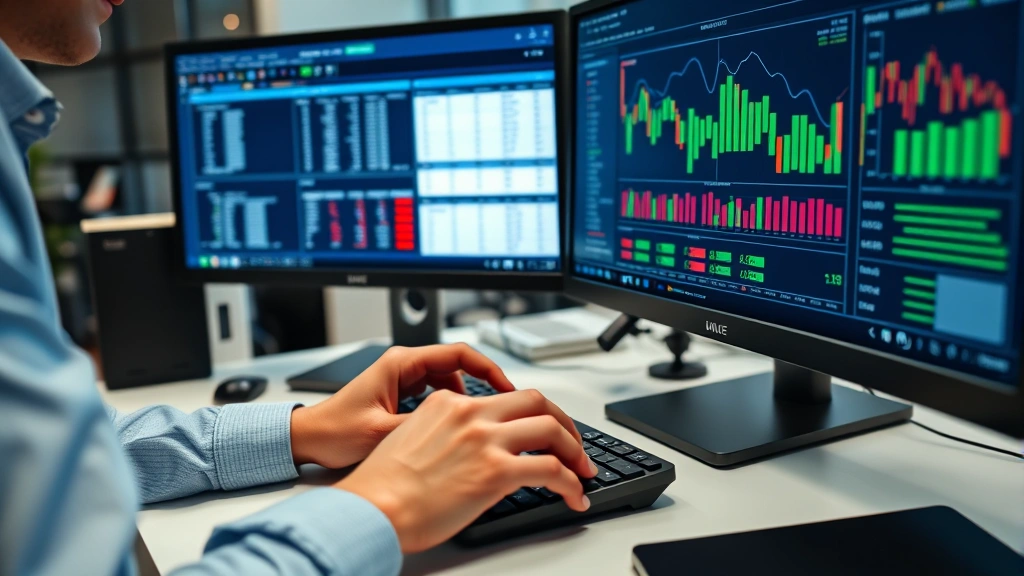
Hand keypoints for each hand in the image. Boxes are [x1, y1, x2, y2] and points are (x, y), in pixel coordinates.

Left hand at [289, 344, 514, 468]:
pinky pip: (435, 392)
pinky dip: (450, 405)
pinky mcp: (400, 392)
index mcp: (400, 363)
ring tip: (479, 419)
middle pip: (456, 365)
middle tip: (500, 407)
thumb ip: (423, 427)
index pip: (457, 354)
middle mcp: (403, 365)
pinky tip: (455, 425)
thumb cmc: (335, 432)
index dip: (487, 368)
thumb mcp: (383, 432)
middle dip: (481, 383)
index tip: (506, 387)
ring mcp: (402, 377)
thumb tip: (459, 429)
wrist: (309, 439)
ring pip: (448, 379)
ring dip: (465, 397)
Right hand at [334, 388, 597, 552]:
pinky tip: (574, 497)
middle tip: (573, 445)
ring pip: (551, 429)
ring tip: (583, 472)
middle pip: (536, 401)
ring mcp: (486, 440)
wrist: (373, 508)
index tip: (541, 429)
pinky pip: (552, 469)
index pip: (504, 397)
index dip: (531, 414)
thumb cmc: (383, 488)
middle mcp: (471, 413)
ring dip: (575, 451)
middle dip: (563, 422)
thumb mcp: (410, 440)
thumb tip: (468, 451)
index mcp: (449, 403)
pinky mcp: (498, 471)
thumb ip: (444, 434)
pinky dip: (571, 483)